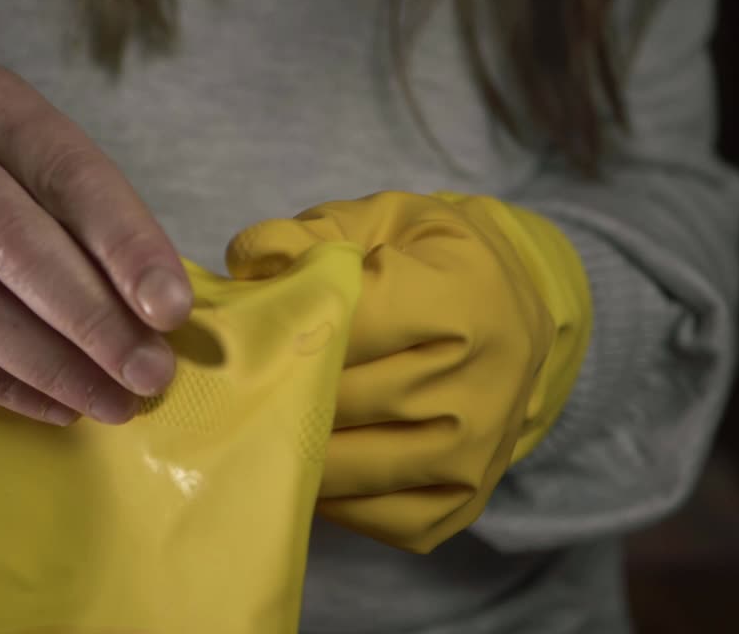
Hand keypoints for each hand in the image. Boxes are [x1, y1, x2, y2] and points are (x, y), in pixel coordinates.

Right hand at [0, 63, 192, 425]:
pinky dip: (3, 382)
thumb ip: (90, 222)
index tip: (171, 311)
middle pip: (16, 246)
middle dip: (93, 323)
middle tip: (148, 375)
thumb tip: (159, 313)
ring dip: (53, 366)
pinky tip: (55, 403)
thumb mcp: (31, 163)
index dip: (127, 248)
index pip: (73, 178)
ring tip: (111, 401)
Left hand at [226, 191, 559, 551]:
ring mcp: (477, 450)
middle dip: (273, 393)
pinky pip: (375, 517)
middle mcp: (482, 382)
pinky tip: (304, 464)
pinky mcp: (465, 499)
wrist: (515, 314)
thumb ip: (314, 233)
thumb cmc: (433, 261)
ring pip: (350, 467)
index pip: (344, 328)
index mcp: (463, 300)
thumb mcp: (385, 220)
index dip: (283, 329)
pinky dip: (329, 497)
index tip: (244, 330)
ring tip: (249, 428)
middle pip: (341, 400)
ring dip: (291, 451)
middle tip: (222, 388)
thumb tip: (249, 260)